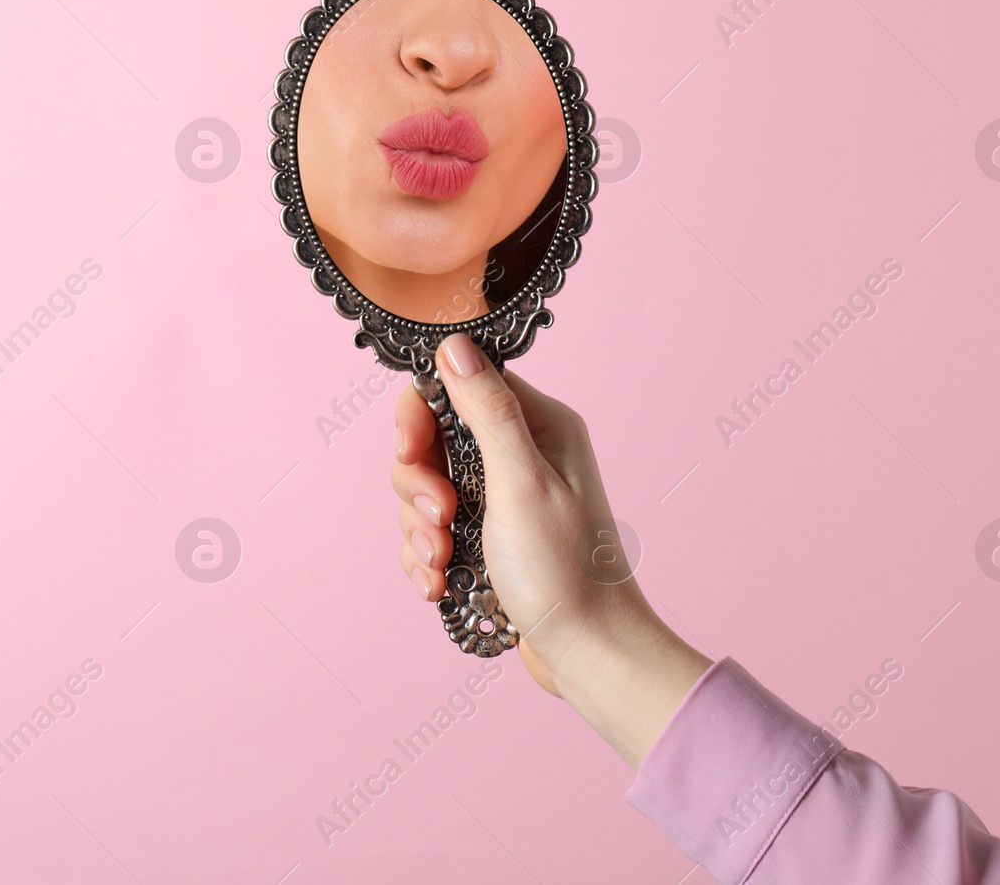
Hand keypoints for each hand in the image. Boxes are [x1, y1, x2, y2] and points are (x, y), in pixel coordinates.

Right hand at [391, 332, 713, 766]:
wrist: (589, 654)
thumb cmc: (567, 572)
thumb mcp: (520, 483)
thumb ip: (486, 411)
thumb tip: (454, 345)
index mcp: (540, 426)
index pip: (460, 386)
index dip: (422, 417)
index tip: (410, 451)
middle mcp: (522, 455)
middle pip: (433, 441)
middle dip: (419, 485)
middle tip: (441, 519)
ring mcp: (503, 500)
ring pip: (427, 491)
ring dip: (421, 529)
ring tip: (443, 561)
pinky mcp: (489, 540)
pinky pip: (434, 533)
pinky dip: (427, 557)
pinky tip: (440, 583)